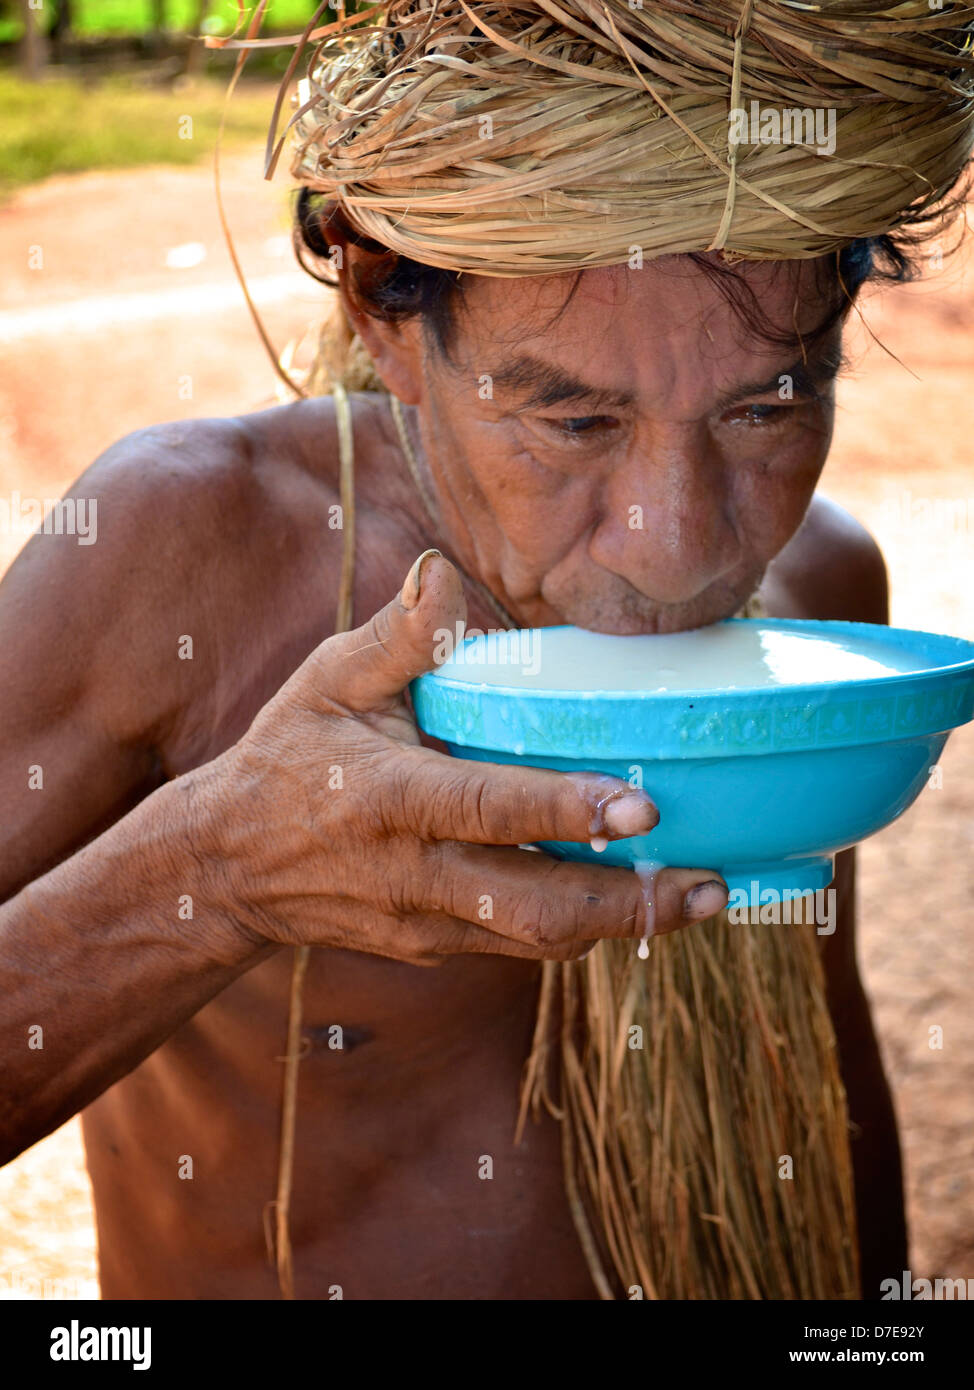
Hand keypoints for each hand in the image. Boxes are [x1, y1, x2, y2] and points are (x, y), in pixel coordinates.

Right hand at [200, 551, 728, 964]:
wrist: (230, 867)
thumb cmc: (288, 757)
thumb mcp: (327, 683)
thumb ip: (396, 638)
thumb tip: (443, 571)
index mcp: (388, 800)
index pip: (485, 810)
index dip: (564, 811)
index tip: (642, 806)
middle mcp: (415, 875)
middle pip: (535, 909)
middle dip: (630, 903)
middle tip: (712, 882)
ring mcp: (427, 923)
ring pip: (539, 940)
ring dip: (625, 924)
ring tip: (704, 896)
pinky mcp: (436, 947)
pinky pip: (521, 945)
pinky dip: (586, 926)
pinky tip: (640, 900)